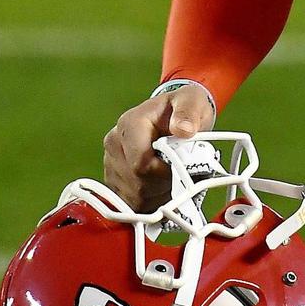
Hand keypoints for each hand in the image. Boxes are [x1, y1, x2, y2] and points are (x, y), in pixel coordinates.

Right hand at [102, 83, 215, 211]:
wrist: (175, 114)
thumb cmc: (182, 108)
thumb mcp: (192, 101)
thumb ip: (189, 113)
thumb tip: (185, 130)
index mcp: (129, 124)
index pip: (140, 163)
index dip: (165, 173)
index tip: (183, 169)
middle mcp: (115, 145)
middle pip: (138, 184)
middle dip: (165, 184)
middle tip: (182, 171)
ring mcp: (112, 165)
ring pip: (135, 198)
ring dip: (160, 194)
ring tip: (173, 175)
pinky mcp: (115, 182)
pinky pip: (133, 204)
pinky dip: (152, 202)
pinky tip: (163, 186)